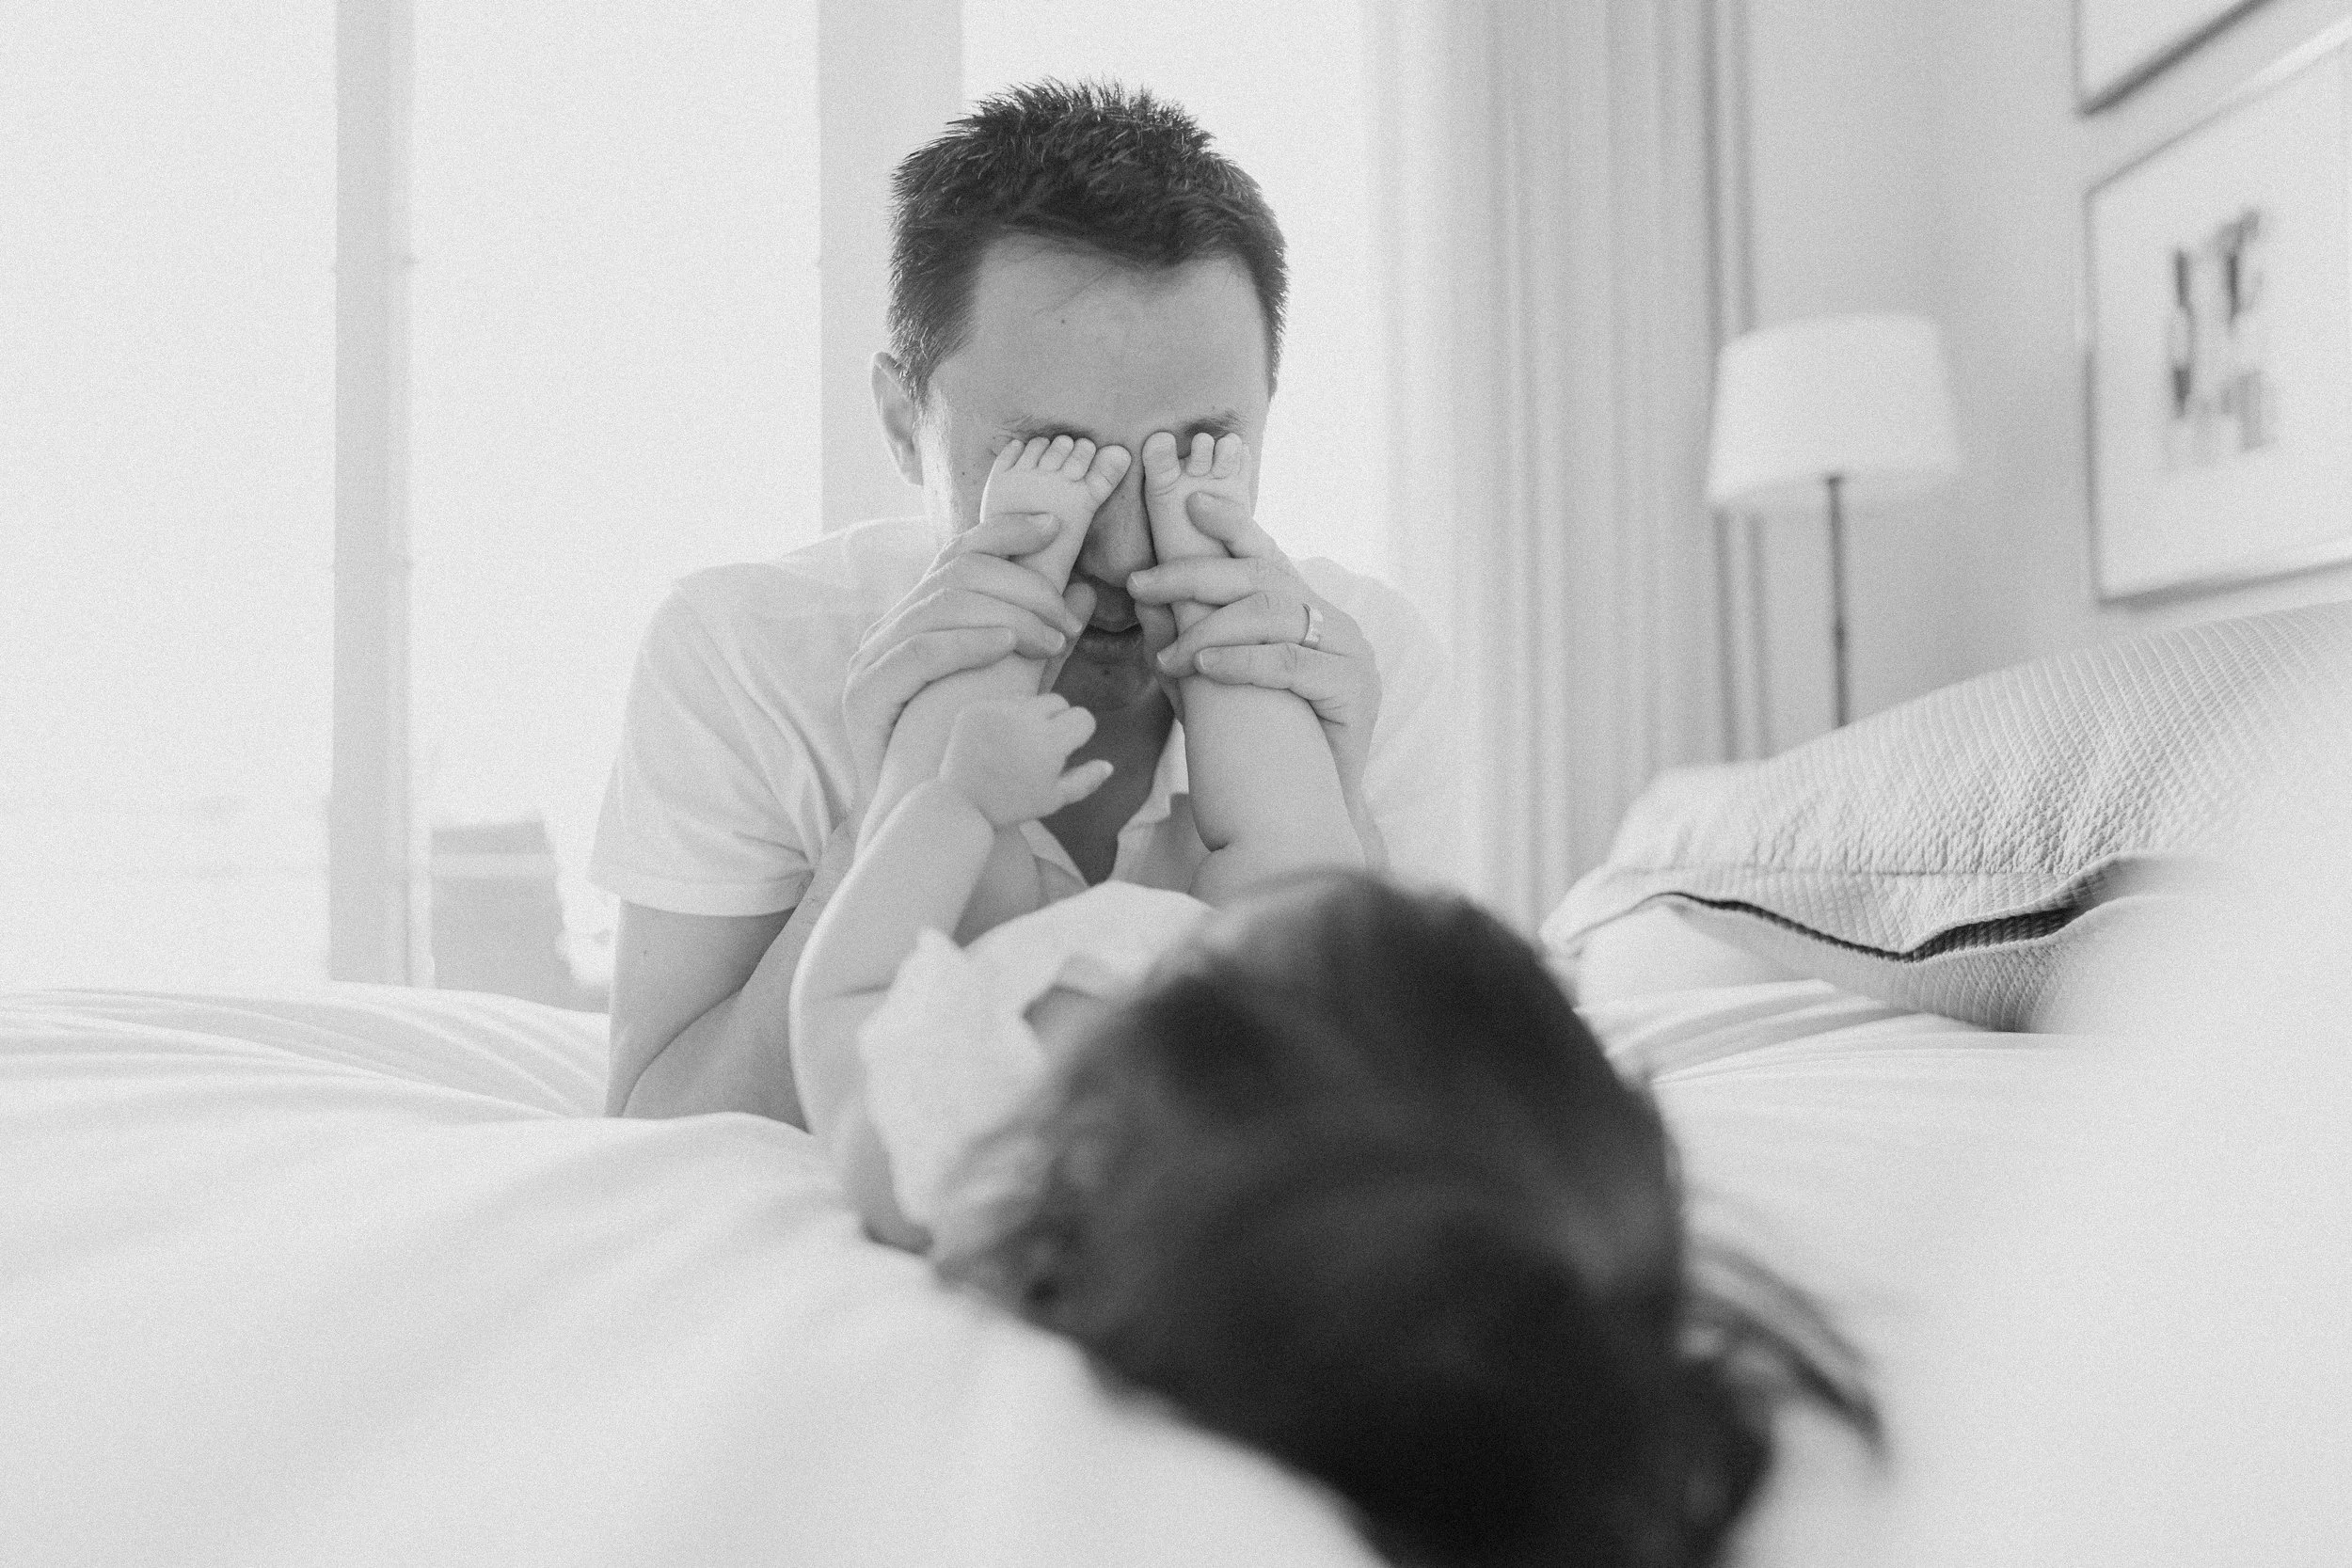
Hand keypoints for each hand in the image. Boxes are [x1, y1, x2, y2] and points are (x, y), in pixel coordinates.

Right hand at [842, 513, 1090, 807]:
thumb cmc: (969, 747)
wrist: (921, 812)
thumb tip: (1085, 594)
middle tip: (1066, 625)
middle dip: (1023, 590)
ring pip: (942, 605)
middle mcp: (890, 626)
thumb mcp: (1015, 685)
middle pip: (958, 573)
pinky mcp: (864, 693)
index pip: (959, 552)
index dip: (1005, 531)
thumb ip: (1043, 642)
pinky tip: (1005, 646)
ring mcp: (871, 657)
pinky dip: (965, 641)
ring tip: (1051, 642)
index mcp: (919, 616)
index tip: (1054, 529)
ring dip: (1007, 617)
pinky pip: (918, 651)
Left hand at [939, 693, 1113, 829]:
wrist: (960, 805)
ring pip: (1030, 699)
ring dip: (1031, 716)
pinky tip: (994, 742)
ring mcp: (996, 711)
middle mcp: (1024, 719)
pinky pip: (1002, 703)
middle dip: (1057, 720)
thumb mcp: (1054, 799)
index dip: (1078, 735)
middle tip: (1042, 748)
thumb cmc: (1012, 805)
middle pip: (1058, 701)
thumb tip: (1109, 765)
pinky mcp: (974, 709)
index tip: (1066, 751)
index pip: (1082, 717)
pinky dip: (1004, 718)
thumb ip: (1086, 780)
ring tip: (1015, 745)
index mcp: (1049, 742)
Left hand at [1125, 508, 1383, 806]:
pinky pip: (1291, 661)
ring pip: (1273, 612)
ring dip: (1210, 627)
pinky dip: (1242, 660)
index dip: (1233, 526)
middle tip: (1142, 583)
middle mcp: (1334, 621)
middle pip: (1262, 576)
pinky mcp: (1356, 689)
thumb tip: (1141, 601)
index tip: (1190, 504)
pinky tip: (1204, 667)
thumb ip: (1182, 642)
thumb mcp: (1210, 687)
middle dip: (1195, 574)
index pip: (1268, 555)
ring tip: (1170, 653)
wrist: (1306, 817)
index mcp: (1306, 613)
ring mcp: (1352, 652)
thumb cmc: (1259, 748)